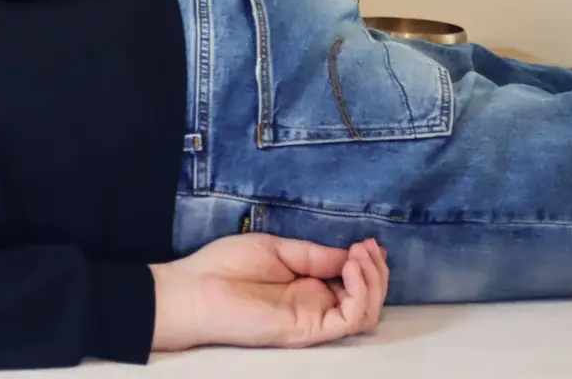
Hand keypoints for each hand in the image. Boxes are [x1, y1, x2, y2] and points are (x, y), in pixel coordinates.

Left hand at [149, 233, 388, 352]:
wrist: (196, 290)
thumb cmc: (226, 266)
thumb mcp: (276, 249)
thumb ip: (313, 255)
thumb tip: (350, 254)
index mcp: (306, 285)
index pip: (351, 282)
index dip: (366, 263)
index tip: (369, 241)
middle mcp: (315, 304)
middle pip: (365, 299)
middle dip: (376, 272)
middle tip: (369, 247)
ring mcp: (313, 319)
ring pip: (364, 313)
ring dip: (372, 282)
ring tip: (360, 256)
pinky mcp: (308, 330)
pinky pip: (348, 321)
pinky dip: (359, 295)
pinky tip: (348, 268)